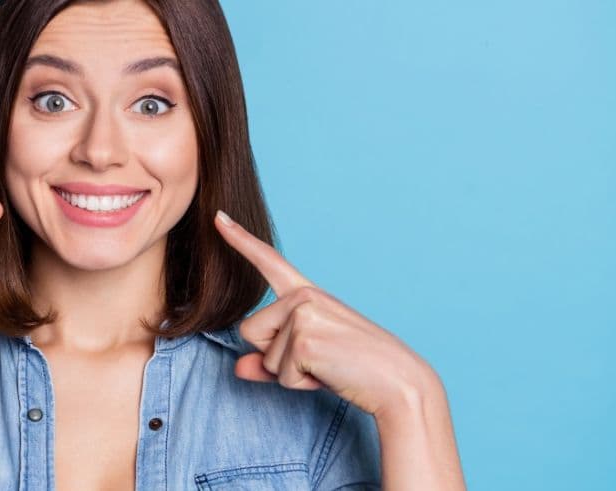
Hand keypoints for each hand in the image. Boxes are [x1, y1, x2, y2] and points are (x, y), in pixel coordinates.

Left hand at [213, 210, 438, 418]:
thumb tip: (239, 367)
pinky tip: (330, 373)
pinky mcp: (304, 338)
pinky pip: (279, 374)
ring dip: (291, 373)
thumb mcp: (306, 361)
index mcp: (306, 294)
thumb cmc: (355, 370)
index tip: (217, 217)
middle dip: (276, 358)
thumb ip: (269, 363)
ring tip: (328, 366)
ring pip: (264, 356)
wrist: (398, 382)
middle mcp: (303, 296)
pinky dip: (301, 383)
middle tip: (320, 359)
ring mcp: (303, 313)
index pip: (269, 262)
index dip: (240, 240)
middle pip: (251, 332)